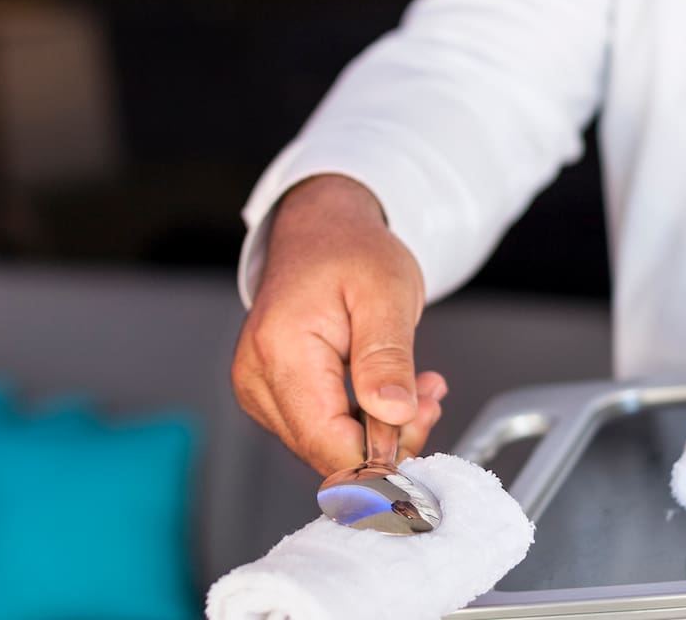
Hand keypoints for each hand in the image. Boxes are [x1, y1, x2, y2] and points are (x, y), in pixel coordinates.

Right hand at [232, 174, 449, 474]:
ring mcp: (258, 389)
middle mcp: (257, 376)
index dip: (382, 455)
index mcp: (281, 349)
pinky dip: (360, 423)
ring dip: (379, 431)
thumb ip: (388, 358)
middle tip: (428, 397)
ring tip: (414, 385)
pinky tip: (386, 393)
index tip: (423, 425)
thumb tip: (393, 416)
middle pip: (326, 452)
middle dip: (387, 440)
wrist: (321, 230)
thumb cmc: (349, 250)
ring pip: (325, 448)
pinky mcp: (270, 395)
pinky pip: (320, 431)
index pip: (328, 442)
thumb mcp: (387, 292)